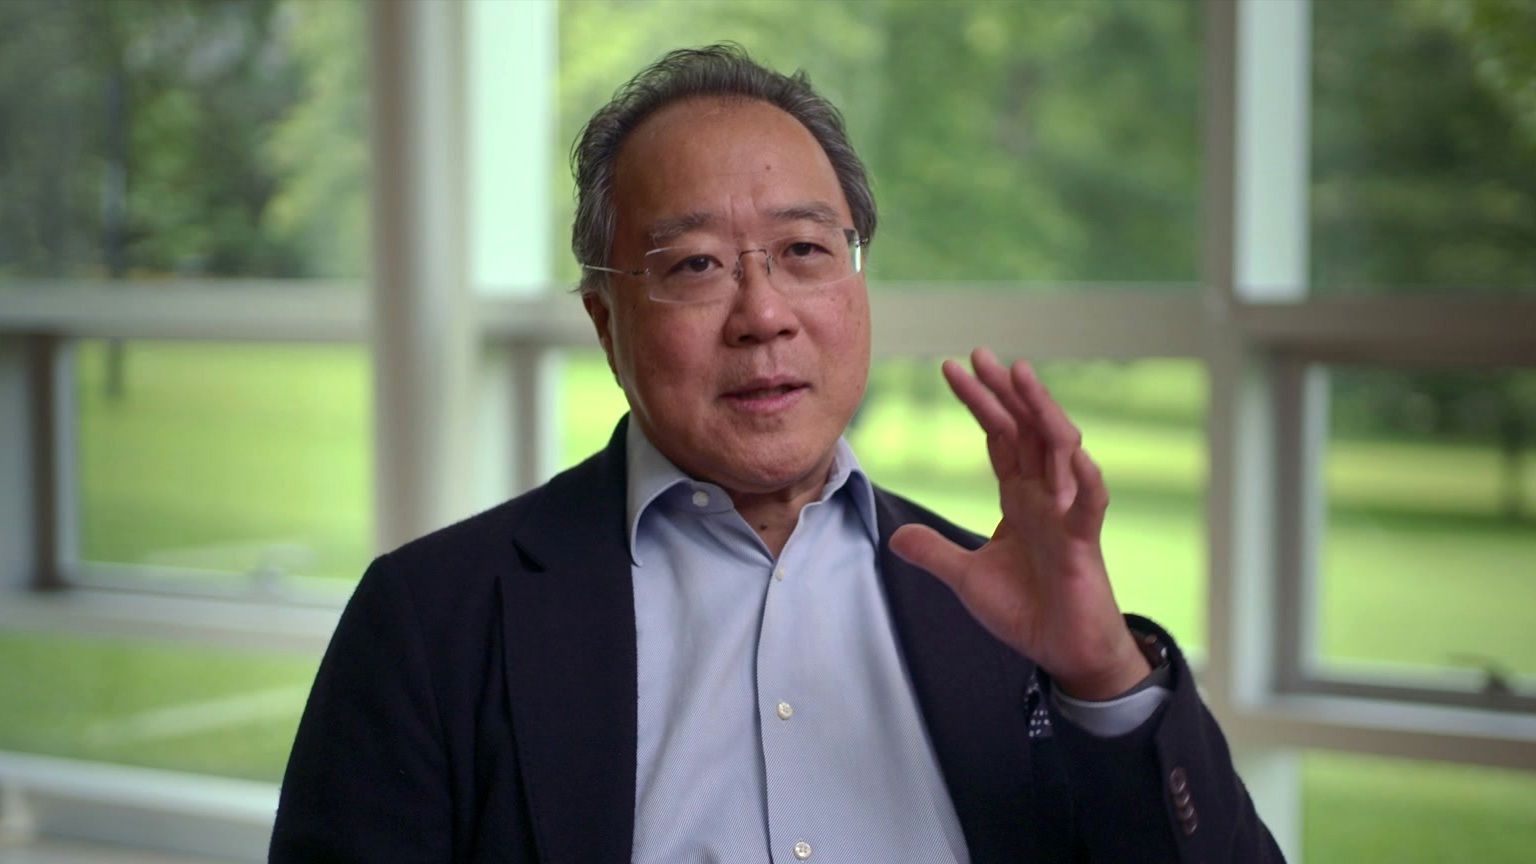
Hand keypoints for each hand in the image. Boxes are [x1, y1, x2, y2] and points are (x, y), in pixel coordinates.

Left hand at [889, 348, 1149, 699]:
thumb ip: (935, 553)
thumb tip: (894, 537)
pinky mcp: (1085, 542)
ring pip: (1060, 448)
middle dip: (1004, 391)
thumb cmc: (1027, 611)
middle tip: (981, 353)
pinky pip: (1089, 501)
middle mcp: (1045, 496)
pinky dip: (1082, 476)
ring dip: (1041, 410)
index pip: (999, 438)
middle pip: (1026, 430)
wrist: (1064, 652)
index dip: (980, 403)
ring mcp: (1067, 514)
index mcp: (1019, 498)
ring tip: (1021, 375)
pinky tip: (1073, 451)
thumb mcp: (967, 579)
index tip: (954, 368)